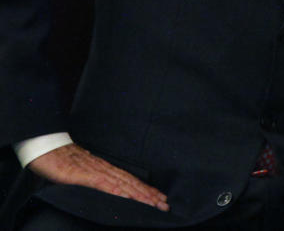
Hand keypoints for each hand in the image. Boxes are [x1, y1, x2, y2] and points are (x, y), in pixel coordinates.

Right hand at [28, 144, 168, 210]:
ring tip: (154, 203)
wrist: (49, 148)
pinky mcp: (86, 176)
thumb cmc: (64, 160)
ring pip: (123, 185)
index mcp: (106, 169)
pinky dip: (118, 192)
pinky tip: (127, 198)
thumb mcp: (83, 171)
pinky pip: (104, 185)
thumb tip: (107, 188)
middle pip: (132, 183)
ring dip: (140, 195)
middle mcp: (106, 170)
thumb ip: (96, 179)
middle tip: (165, 204)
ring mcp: (97, 172)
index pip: (130, 181)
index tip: (159, 198)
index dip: (146, 190)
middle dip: (149, 195)